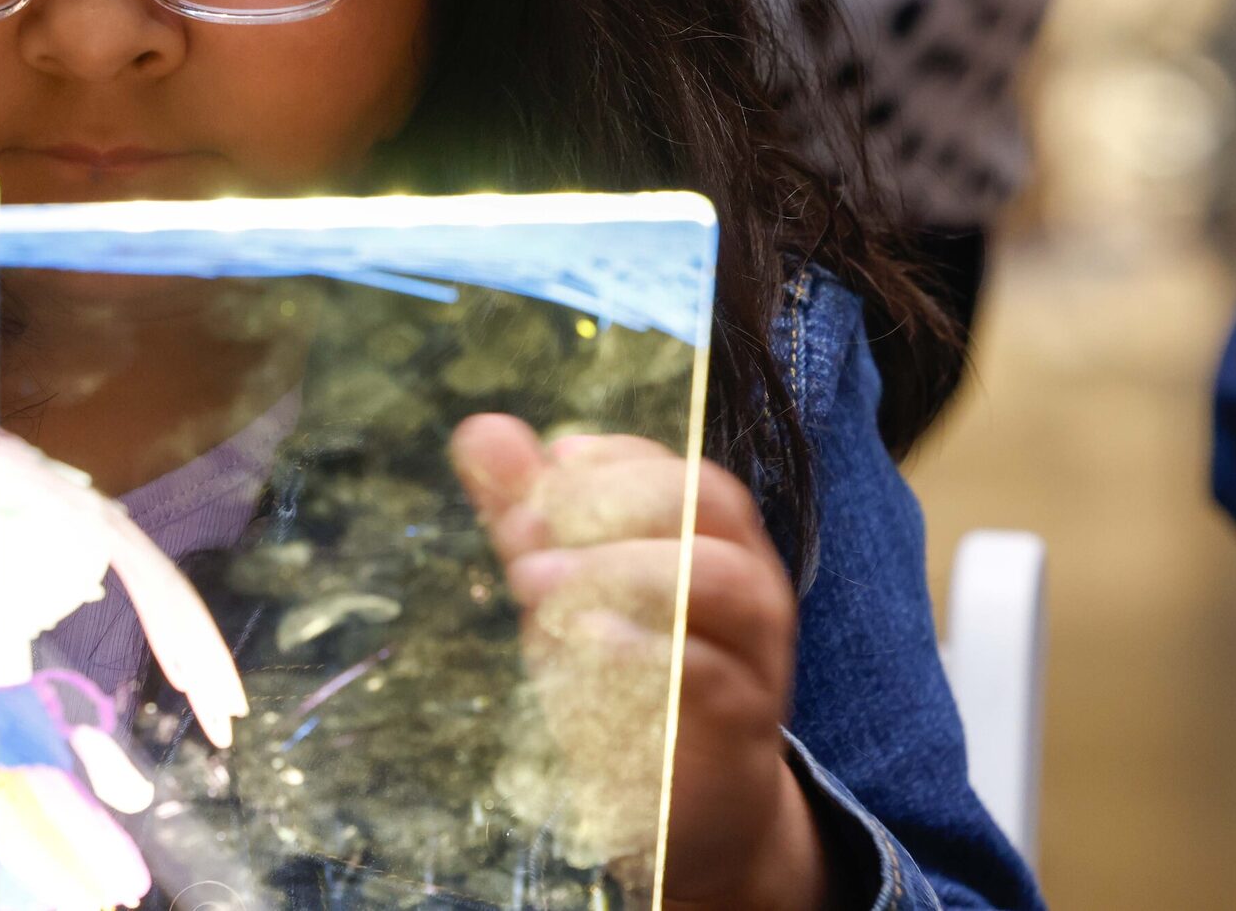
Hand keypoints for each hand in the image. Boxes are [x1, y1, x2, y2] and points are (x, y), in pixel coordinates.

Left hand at [452, 419, 829, 910]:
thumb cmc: (623, 678)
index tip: (545, 473)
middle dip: (610, 499)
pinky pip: (709, 674)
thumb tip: (480, 428)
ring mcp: (754, 652)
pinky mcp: (741, 724)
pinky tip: (578, 638)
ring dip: (620, 567)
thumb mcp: (566, 588)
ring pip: (719, 577)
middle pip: (705, 501)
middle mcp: (746, 581)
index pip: (677, 466)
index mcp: (709, 538)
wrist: (684, 806)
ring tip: (533, 583)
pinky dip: (641, 649)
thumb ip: (529, 514)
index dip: (610, 460)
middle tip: (522, 530)